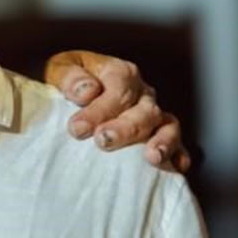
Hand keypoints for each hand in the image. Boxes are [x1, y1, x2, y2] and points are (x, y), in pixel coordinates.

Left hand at [43, 50, 190, 173]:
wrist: (67, 96)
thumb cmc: (66, 83)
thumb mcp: (58, 69)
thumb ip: (69, 77)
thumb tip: (86, 91)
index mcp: (120, 73)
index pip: (118, 89)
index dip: (99, 110)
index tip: (78, 128)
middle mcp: (142, 93)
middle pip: (143, 110)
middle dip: (125, 128)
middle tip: (103, 140)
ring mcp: (153, 115)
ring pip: (167, 125)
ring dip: (162, 141)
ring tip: (152, 157)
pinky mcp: (158, 135)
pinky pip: (177, 144)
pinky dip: (178, 154)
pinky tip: (176, 167)